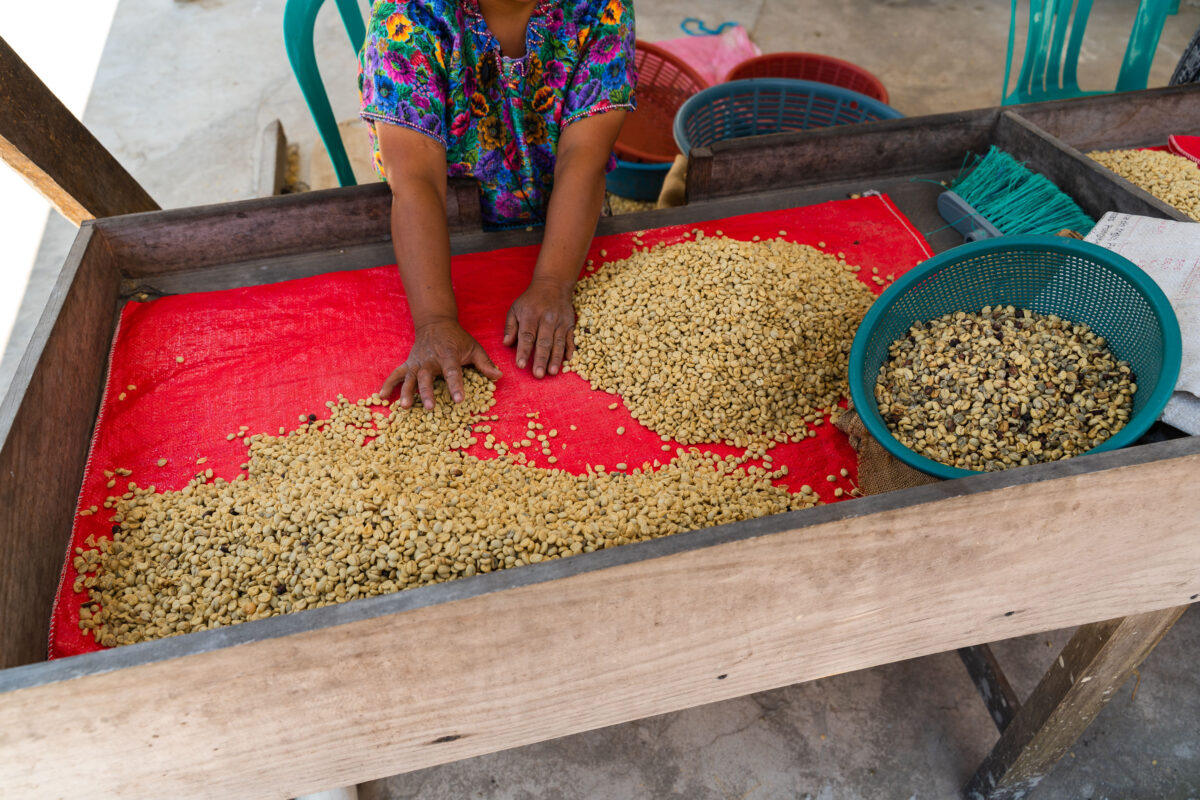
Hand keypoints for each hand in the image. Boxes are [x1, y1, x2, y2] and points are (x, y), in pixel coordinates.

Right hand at [381, 318, 501, 408]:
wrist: (435, 323)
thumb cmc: (457, 339)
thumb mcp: (473, 347)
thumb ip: (485, 363)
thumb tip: (499, 376)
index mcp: (448, 355)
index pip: (453, 372)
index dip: (456, 386)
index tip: (459, 399)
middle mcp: (430, 360)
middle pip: (427, 378)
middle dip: (428, 393)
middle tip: (430, 407)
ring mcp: (417, 362)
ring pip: (410, 378)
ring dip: (407, 392)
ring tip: (404, 407)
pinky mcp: (408, 364)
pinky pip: (396, 374)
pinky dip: (388, 385)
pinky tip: (381, 397)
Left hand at [504, 278, 575, 377]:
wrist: (553, 284)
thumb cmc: (530, 300)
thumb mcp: (515, 308)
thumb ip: (510, 326)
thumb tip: (506, 344)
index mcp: (531, 315)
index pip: (527, 336)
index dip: (524, 351)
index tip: (521, 365)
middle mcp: (547, 319)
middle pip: (544, 342)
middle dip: (541, 359)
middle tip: (538, 375)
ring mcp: (560, 322)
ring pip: (558, 342)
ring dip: (555, 358)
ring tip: (552, 372)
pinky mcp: (570, 324)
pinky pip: (570, 338)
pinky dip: (570, 350)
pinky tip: (568, 361)